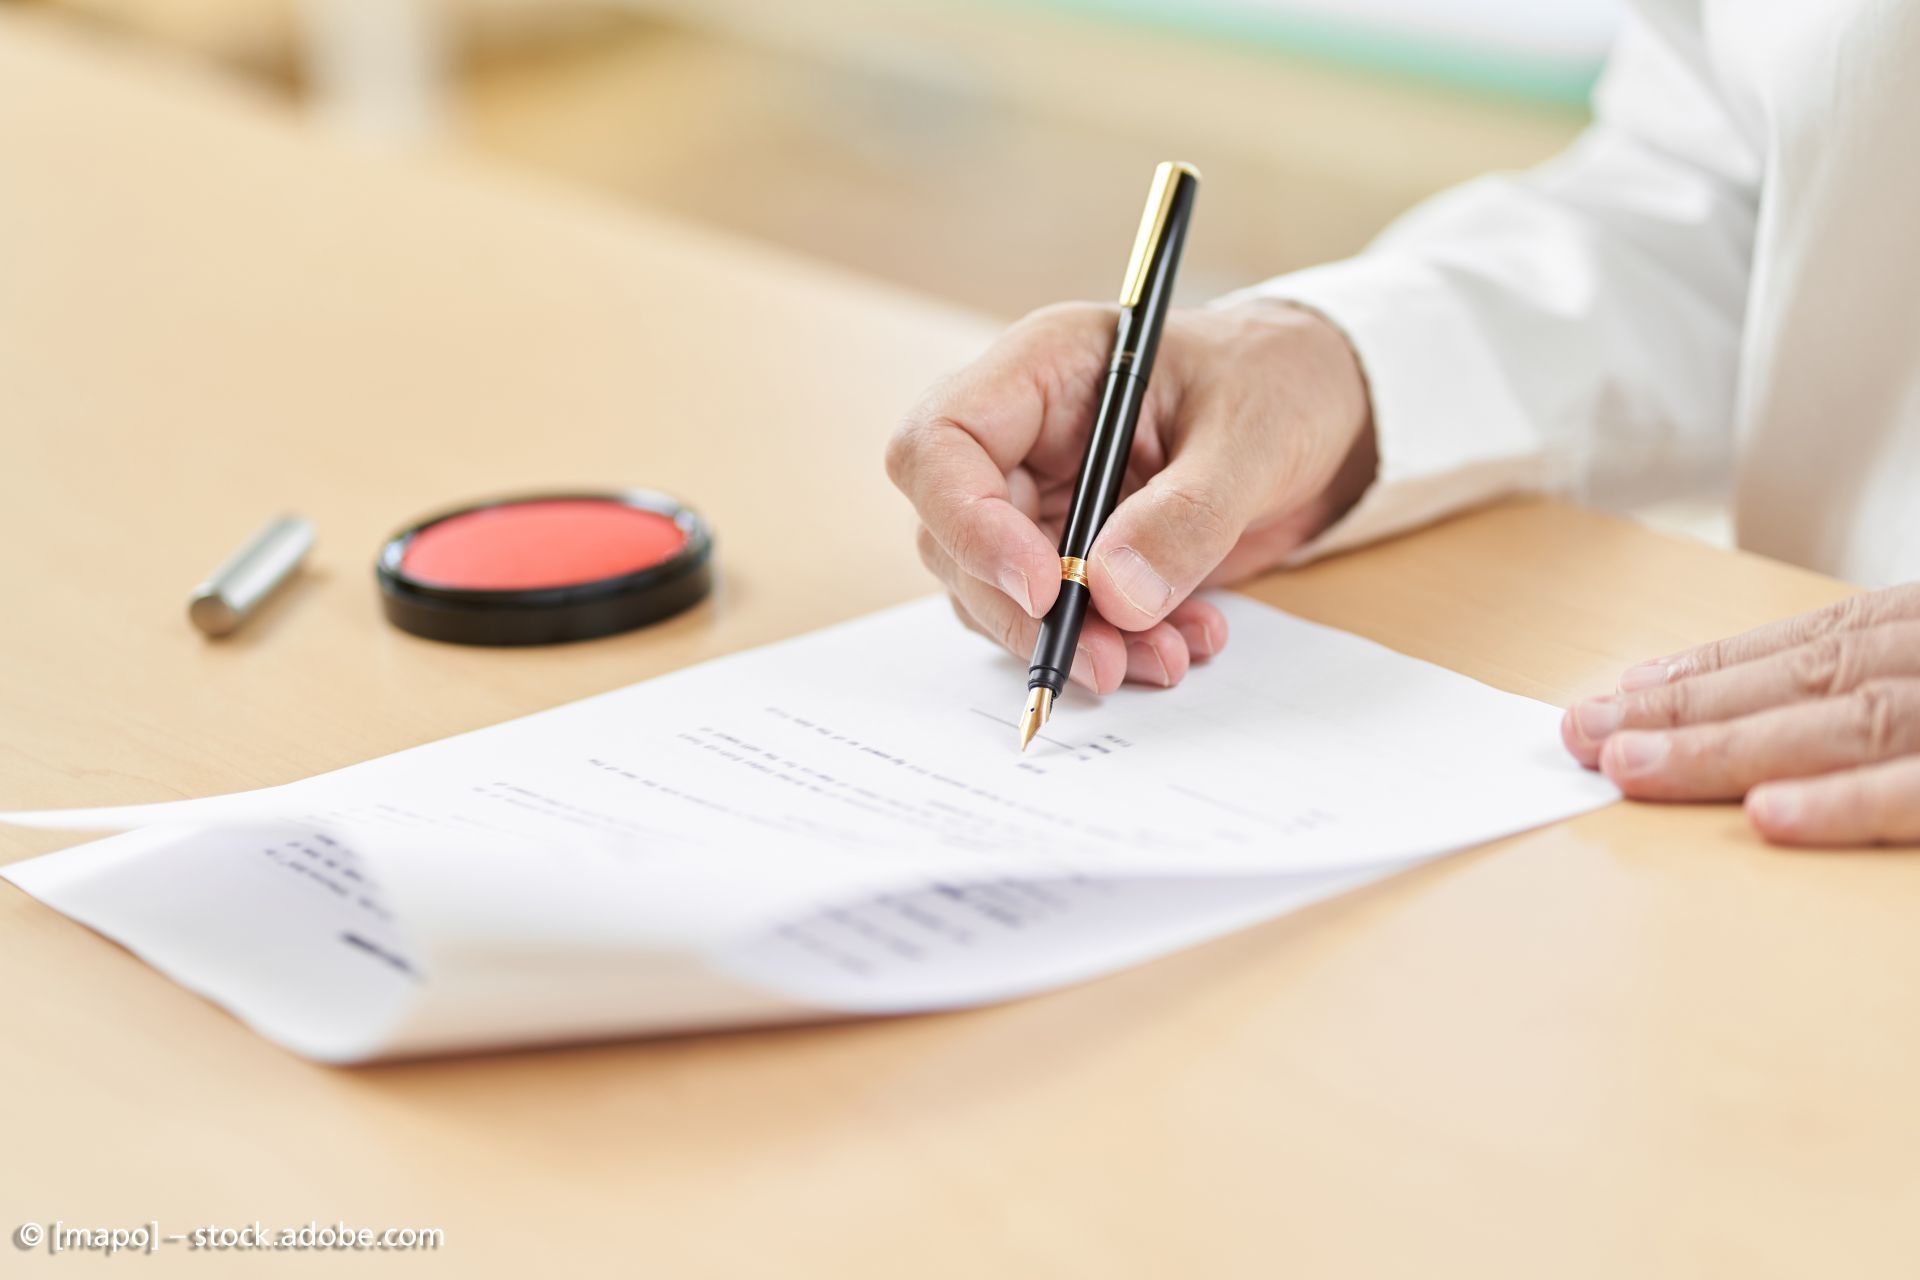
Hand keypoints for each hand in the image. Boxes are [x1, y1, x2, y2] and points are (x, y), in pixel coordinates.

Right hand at [886, 301, 1375, 691]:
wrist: (1331, 413)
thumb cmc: (1283, 382)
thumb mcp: (1253, 434)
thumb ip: (1187, 512)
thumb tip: (1115, 596)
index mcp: (1042, 370)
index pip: (939, 445)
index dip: (968, 522)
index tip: (1043, 587)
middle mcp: (1023, 438)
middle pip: (955, 538)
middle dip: (1025, 613)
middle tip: (1104, 660)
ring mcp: (1044, 501)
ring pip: (1001, 595)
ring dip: (1075, 642)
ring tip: (1170, 655)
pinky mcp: (1076, 558)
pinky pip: (1061, 620)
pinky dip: (1114, 647)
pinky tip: (1186, 640)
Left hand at [1562, 584, 1919, 844]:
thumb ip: (1884, 677)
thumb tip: (1756, 706)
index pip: (1816, 642)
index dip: (1716, 668)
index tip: (1625, 690)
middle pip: (1809, 679)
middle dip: (1689, 708)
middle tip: (1586, 734)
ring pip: (1849, 722)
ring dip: (1731, 747)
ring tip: (1631, 767)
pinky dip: (1844, 801)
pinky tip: (1765, 815)